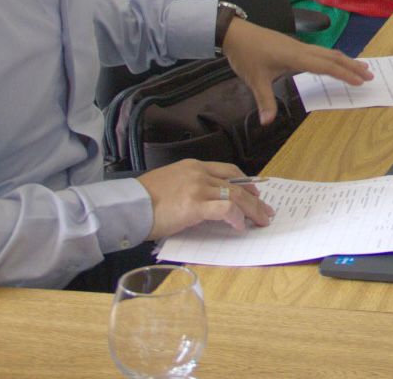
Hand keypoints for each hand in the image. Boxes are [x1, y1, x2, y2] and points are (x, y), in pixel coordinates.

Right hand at [138, 159, 274, 239]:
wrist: (127, 205)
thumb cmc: (142, 200)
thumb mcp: (169, 184)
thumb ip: (189, 188)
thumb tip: (206, 204)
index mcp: (193, 166)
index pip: (228, 170)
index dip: (246, 181)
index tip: (255, 193)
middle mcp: (199, 173)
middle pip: (238, 183)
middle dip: (256, 199)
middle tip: (266, 210)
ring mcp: (198, 188)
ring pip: (237, 195)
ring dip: (253, 210)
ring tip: (261, 221)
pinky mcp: (195, 205)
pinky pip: (226, 209)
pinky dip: (237, 217)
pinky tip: (240, 226)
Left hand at [220, 18, 372, 124]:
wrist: (235, 33)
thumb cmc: (246, 54)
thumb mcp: (254, 80)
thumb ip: (264, 100)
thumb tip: (267, 122)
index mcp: (296, 57)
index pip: (326, 66)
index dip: (344, 74)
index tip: (360, 81)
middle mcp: (302, 50)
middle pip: (333, 57)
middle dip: (353, 66)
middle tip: (370, 74)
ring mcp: (299, 46)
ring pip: (328, 52)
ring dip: (345, 60)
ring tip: (360, 67)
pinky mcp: (295, 46)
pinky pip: (321, 52)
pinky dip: (334, 58)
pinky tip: (335, 62)